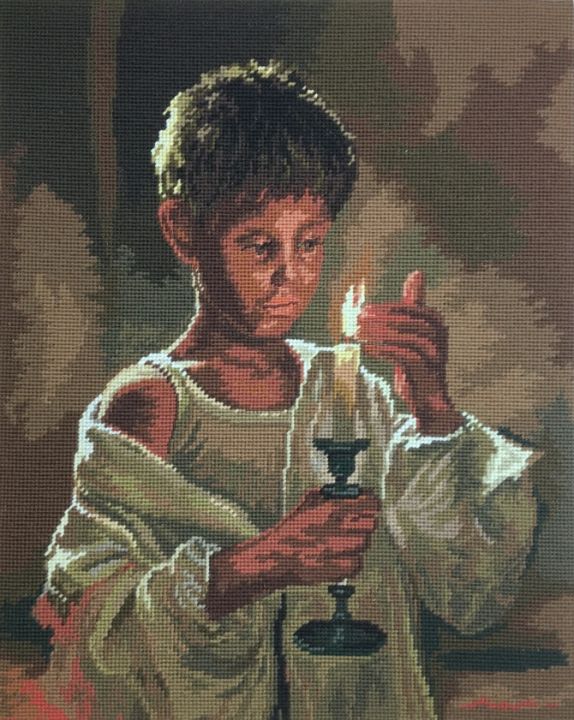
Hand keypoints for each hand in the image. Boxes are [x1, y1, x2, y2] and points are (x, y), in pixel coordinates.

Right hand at [206, 488, 378, 618]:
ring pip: (364, 544)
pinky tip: (344, 557)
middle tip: (357, 524)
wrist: (270, 558)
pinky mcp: (332, 570)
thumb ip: (326, 495)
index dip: (371, 503)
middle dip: (365, 523)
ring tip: (347, 541)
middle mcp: (333, 529)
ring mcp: (334, 551)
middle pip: (370, 524)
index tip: (370, 504)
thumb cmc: (287, 531)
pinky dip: (354, 561)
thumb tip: (346, 492)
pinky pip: (357, 564)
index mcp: (328, 510)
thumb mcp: (305, 503)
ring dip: (359, 542)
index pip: (368, 503)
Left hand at [357, 270, 462, 434]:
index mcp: (436, 321)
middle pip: (406, 321)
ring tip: (356, 334)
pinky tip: (365, 349)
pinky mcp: (427, 372)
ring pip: (405, 337)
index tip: (361, 310)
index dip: (383, 308)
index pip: (408, 308)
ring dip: (378, 334)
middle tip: (355, 320)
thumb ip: (413, 303)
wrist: (429, 399)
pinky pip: (403, 356)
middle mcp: (440, 336)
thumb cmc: (418, 362)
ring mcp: (436, 354)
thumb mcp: (414, 330)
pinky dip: (382, 350)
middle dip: (378, 319)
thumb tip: (417, 272)